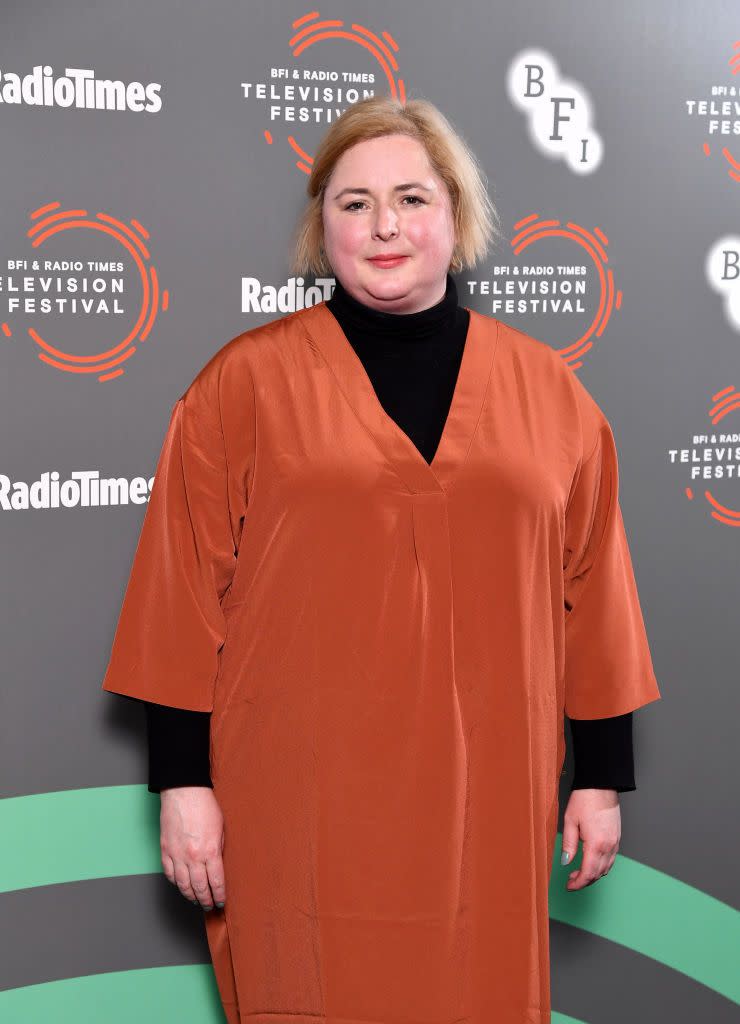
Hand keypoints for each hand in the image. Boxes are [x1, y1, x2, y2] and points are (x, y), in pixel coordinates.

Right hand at [159, 786, 225, 910]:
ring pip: (183, 885)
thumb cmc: (204, 806)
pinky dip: (175, 883)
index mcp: (210, 851)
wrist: (184, 791)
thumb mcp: (221, 828)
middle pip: (200, 887)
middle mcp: (193, 857)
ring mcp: (177, 855)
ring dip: (190, 895)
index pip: (216, 882)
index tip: (221, 902)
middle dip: (206, 900)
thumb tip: (217, 865)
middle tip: (209, 906)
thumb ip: (219, 849)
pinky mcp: (165, 850)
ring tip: (196, 900)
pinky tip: (181, 885)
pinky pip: (169, 873)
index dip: (220, 895)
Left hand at [560, 788, 620, 890]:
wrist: (601, 785)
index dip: (578, 883)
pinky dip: (601, 866)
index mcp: (596, 844)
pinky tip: (590, 862)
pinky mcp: (617, 838)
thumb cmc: (584, 800)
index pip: (588, 872)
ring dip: (593, 874)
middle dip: (584, 881)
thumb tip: (565, 862)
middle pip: (598, 874)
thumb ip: (568, 844)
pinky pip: (611, 859)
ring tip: (578, 872)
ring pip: (606, 868)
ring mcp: (615, 842)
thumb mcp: (570, 821)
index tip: (569, 886)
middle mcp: (609, 846)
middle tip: (571, 881)